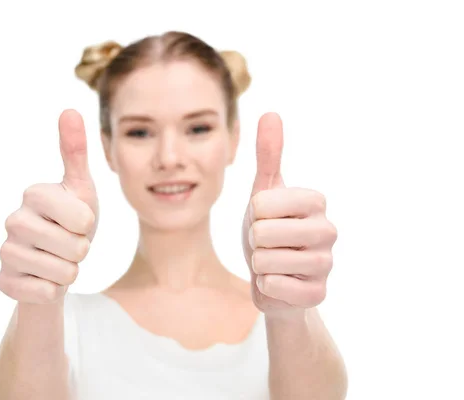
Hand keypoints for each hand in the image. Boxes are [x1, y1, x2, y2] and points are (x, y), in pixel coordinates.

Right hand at [0, 109, 98, 303]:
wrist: (55, 261)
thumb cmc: (72, 221)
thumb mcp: (81, 188)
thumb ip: (75, 151)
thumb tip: (70, 109)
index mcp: (34, 194)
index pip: (83, 218)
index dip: (89, 225)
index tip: (78, 221)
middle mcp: (13, 220)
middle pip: (75, 247)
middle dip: (82, 250)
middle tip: (68, 243)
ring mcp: (6, 253)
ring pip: (63, 274)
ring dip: (70, 271)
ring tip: (57, 260)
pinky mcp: (4, 282)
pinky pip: (47, 294)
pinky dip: (54, 290)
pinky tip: (43, 279)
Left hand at [242, 113, 336, 315]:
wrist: (275, 279)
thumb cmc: (270, 231)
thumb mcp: (264, 193)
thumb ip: (269, 155)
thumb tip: (270, 112)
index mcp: (315, 200)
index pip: (261, 202)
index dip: (253, 214)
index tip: (266, 220)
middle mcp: (328, 230)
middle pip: (263, 231)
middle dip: (255, 241)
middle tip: (268, 244)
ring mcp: (326, 264)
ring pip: (266, 260)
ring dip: (259, 264)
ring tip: (273, 263)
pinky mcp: (318, 294)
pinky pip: (273, 287)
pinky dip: (266, 286)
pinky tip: (279, 283)